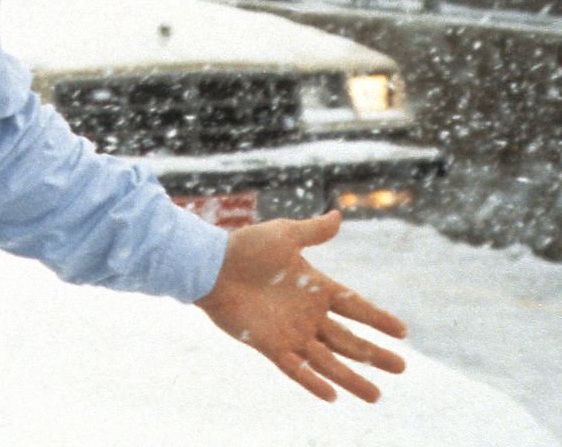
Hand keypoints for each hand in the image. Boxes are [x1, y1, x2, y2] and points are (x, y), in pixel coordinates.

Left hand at [194, 210, 406, 402]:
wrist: (210, 266)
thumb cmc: (244, 248)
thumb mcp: (284, 235)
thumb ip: (313, 231)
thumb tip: (338, 215)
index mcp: (316, 288)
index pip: (355, 307)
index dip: (377, 319)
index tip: (402, 332)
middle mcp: (308, 315)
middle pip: (349, 340)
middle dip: (374, 354)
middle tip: (401, 368)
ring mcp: (291, 332)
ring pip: (329, 360)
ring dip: (352, 378)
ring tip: (377, 395)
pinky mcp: (271, 345)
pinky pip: (296, 369)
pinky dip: (312, 382)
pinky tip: (333, 397)